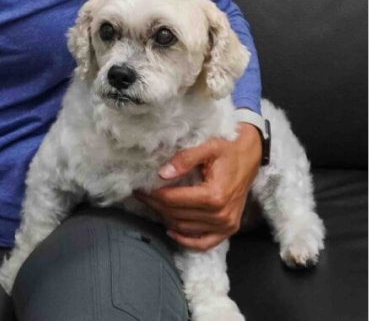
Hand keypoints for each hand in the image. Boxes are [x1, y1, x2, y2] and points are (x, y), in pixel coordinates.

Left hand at [134, 124, 261, 250]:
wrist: (250, 156)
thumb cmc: (227, 149)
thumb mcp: (207, 147)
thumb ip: (184, 159)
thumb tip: (162, 174)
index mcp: (215, 195)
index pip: (174, 200)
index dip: (153, 195)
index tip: (140, 189)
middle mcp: (221, 214)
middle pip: (177, 215)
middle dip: (156, 205)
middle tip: (142, 195)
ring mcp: (226, 225)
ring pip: (185, 228)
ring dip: (166, 218)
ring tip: (154, 205)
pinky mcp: (229, 229)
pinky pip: (204, 243)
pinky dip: (186, 240)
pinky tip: (171, 231)